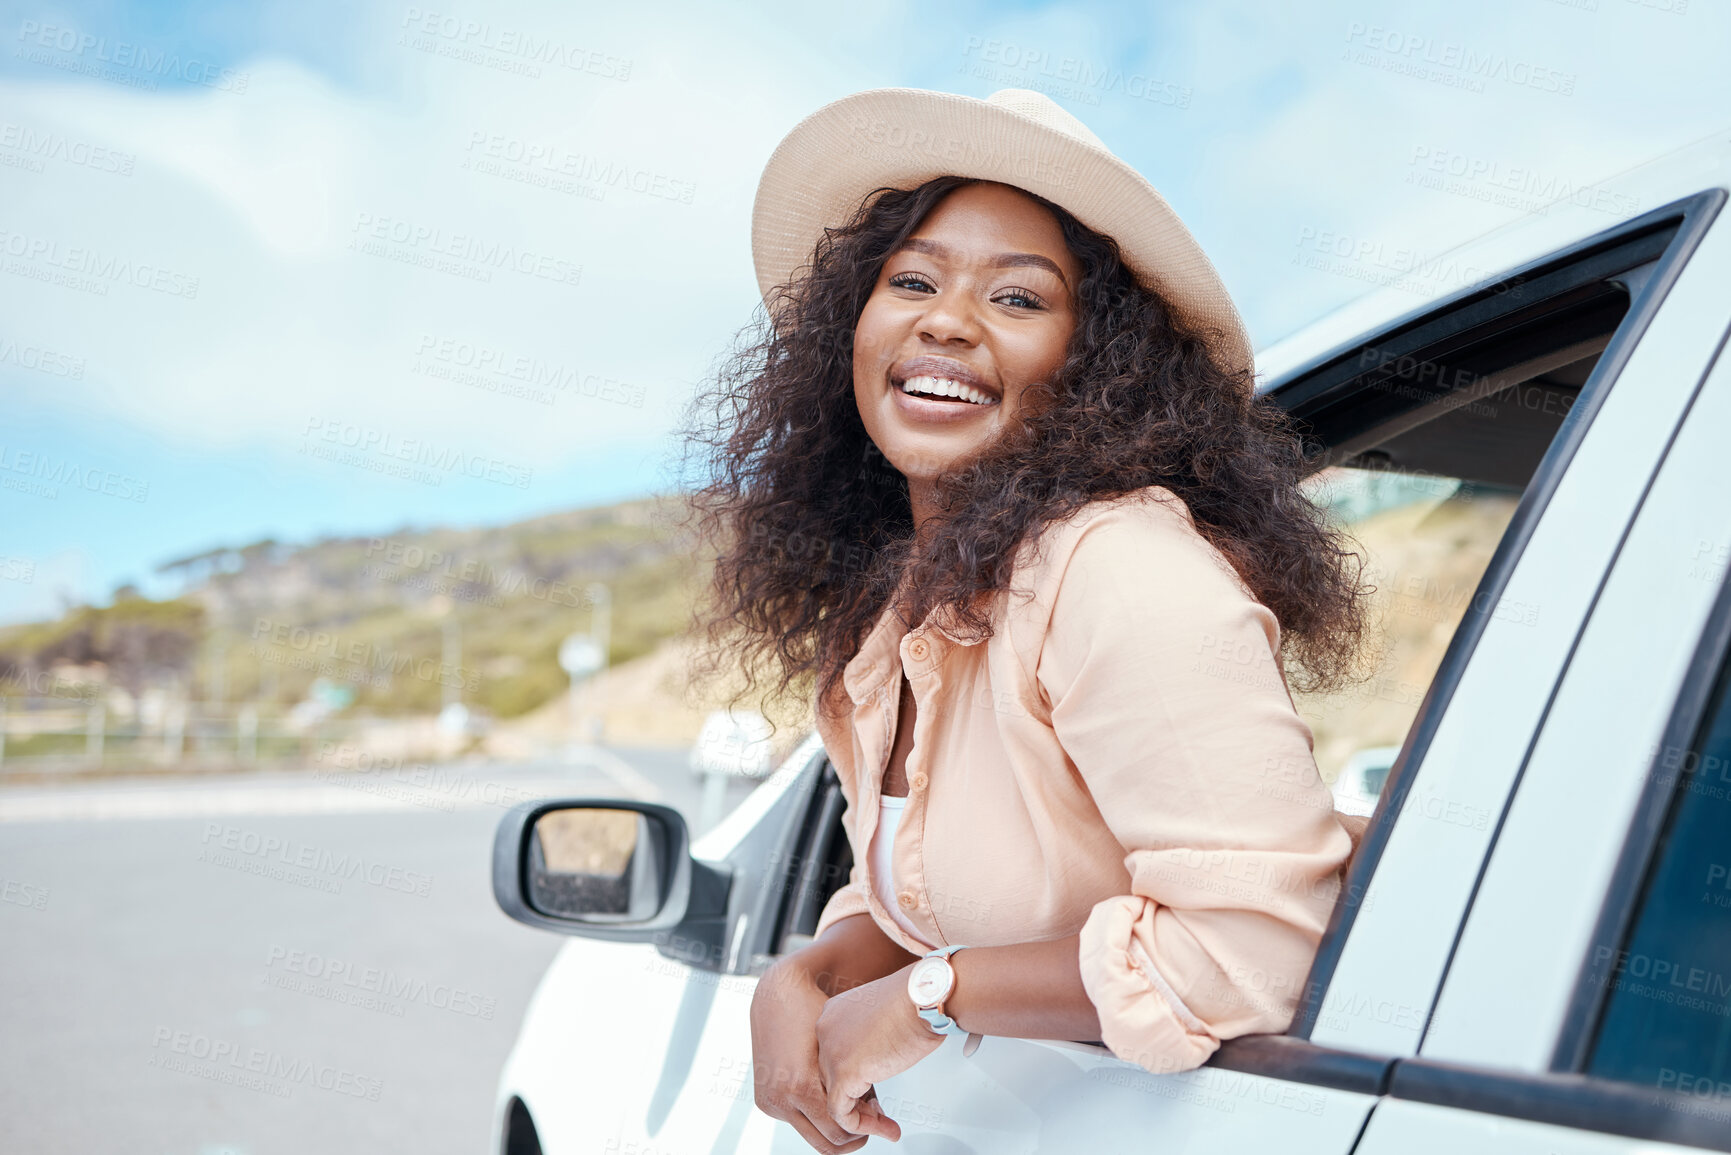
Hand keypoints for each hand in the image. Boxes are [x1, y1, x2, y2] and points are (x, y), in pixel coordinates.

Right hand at [749, 955, 870, 1153]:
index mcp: (799, 1086)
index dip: (868, 1130)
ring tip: (857, 1105)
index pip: (839, 1130)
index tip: (887, 1126)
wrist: (775, 994)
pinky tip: (835, 1094)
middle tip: (876, 1124)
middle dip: (854, 1135)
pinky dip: (819, 1113)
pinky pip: (798, 1119)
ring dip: (836, 1125)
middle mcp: (780, 1099)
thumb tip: (879, 1114)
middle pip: (825, 1142)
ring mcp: (769, 1101)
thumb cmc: (811, 1010)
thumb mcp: (841, 1046)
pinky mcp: (764, 1099)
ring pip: (812, 1134)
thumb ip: (858, 1082)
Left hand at [815, 965, 945, 1141]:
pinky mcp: (843, 1072)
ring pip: (834, 1098)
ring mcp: (831, 1052)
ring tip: (886, 1124)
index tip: (874, 1091)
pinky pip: (842, 1113)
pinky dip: (862, 1125)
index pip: (833, 1057)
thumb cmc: (915, 1001)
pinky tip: (884, 1127)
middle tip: (879, 1111)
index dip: (854, 1079)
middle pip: (831, 1078)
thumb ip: (870, 1039)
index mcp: (834, 1015)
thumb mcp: (883, 1020)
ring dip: (862, 1118)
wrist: (923, 997)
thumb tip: (877, 1063)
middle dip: (857, 1100)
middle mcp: (826, 1031)